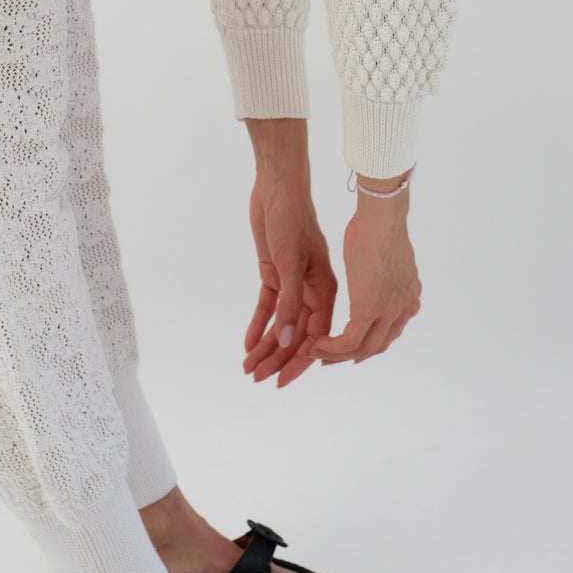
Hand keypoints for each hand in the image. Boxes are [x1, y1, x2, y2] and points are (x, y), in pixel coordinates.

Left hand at [241, 120, 336, 389]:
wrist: (278, 190)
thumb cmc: (291, 222)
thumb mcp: (290, 264)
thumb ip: (289, 304)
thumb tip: (283, 340)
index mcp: (325, 291)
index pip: (313, 337)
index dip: (298, 361)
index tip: (281, 382)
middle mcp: (311, 292)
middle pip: (295, 335)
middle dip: (277, 359)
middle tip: (256, 379)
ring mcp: (293, 284)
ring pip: (280, 324)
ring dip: (265, 347)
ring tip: (247, 368)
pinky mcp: (275, 274)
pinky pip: (268, 307)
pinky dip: (258, 325)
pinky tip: (247, 344)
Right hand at [312, 180, 420, 366]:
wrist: (382, 216)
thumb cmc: (381, 222)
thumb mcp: (389, 252)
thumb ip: (393, 272)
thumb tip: (394, 274)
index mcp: (408, 296)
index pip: (390, 331)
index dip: (368, 342)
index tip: (348, 345)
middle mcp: (402, 309)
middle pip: (376, 345)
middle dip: (350, 355)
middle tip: (327, 356)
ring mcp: (387, 312)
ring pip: (361, 349)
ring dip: (335, 355)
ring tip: (314, 351)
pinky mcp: (368, 310)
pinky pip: (348, 342)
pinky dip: (330, 348)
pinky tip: (316, 344)